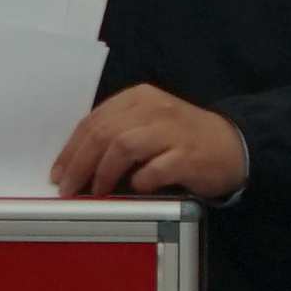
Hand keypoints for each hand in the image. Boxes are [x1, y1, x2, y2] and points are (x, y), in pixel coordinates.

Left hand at [52, 85, 247, 201]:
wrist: (232, 145)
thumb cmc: (183, 138)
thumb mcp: (148, 124)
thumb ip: (118, 134)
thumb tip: (78, 163)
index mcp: (139, 98)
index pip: (94, 120)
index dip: (71, 148)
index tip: (58, 172)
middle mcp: (154, 109)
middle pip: (104, 133)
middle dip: (80, 163)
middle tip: (68, 187)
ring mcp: (173, 132)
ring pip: (124, 146)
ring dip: (104, 173)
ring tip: (97, 192)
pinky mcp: (189, 156)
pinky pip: (155, 169)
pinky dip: (140, 180)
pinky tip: (137, 188)